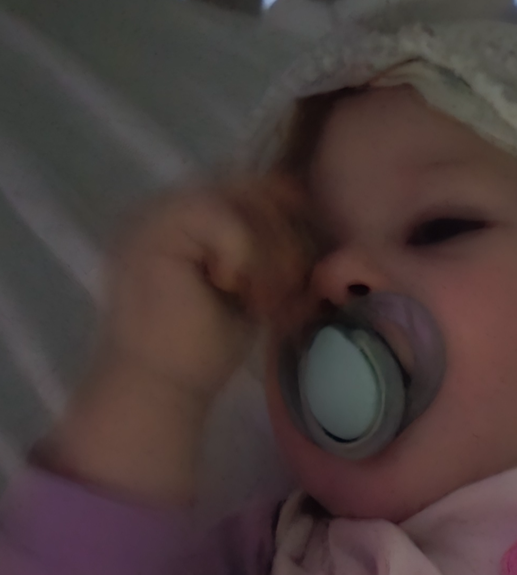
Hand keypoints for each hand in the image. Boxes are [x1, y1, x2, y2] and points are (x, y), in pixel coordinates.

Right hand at [101, 174, 314, 402]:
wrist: (163, 387)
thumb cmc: (205, 344)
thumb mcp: (253, 281)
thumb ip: (268, 243)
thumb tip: (305, 203)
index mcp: (194, 216)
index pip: (260, 188)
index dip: (293, 223)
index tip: (300, 274)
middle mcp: (172, 204)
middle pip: (259, 188)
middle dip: (287, 239)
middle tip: (286, 290)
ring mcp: (158, 212)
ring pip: (244, 200)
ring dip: (269, 253)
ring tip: (260, 297)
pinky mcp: (154, 230)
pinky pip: (223, 218)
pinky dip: (244, 256)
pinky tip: (231, 290)